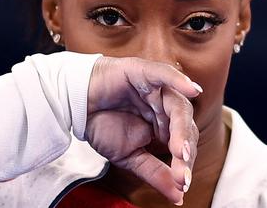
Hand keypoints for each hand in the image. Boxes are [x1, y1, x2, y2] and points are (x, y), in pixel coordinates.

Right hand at [85, 57, 201, 204]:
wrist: (74, 105)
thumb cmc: (101, 125)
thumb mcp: (130, 156)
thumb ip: (156, 173)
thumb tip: (179, 197)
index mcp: (165, 125)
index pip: (183, 145)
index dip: (183, 164)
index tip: (182, 185)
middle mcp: (165, 106)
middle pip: (185, 127)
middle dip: (183, 151)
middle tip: (181, 173)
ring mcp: (157, 88)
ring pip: (178, 106)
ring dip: (181, 129)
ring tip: (179, 151)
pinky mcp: (144, 72)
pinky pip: (165, 75)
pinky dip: (179, 80)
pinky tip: (192, 90)